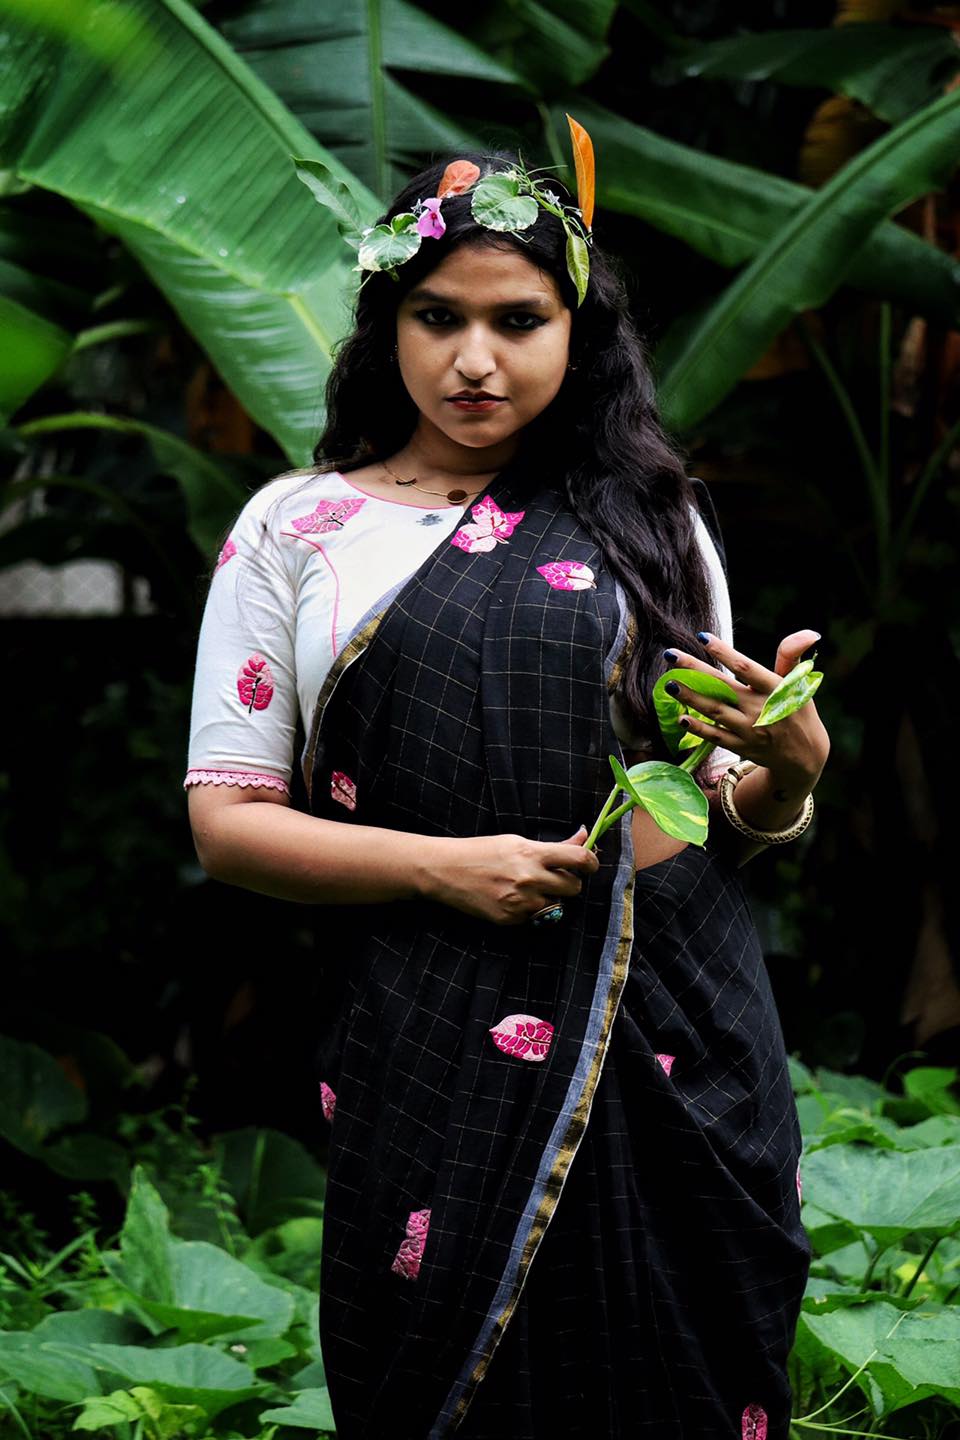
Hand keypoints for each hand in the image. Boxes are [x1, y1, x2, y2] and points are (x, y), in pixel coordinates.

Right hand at [424, 825, 599, 925]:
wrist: (446, 871)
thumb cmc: (481, 851)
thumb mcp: (516, 842)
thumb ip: (553, 846)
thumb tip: (584, 837)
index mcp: (532, 854)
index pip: (580, 860)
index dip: (592, 863)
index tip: (590, 864)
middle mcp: (529, 879)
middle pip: (574, 888)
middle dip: (569, 883)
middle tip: (555, 877)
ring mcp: (520, 902)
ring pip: (557, 905)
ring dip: (549, 898)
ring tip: (529, 887)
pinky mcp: (510, 918)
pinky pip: (535, 917)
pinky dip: (530, 909)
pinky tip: (512, 898)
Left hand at [666, 629, 829, 791]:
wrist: (804, 754)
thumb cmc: (797, 710)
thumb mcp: (799, 683)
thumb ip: (791, 656)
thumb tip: (810, 633)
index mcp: (775, 689)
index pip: (747, 668)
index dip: (725, 652)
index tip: (702, 637)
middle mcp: (760, 709)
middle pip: (723, 687)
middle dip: (695, 670)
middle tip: (670, 655)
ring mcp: (749, 730)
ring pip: (715, 711)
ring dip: (690, 698)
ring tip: (669, 685)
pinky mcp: (741, 746)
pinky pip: (715, 736)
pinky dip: (698, 728)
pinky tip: (681, 718)